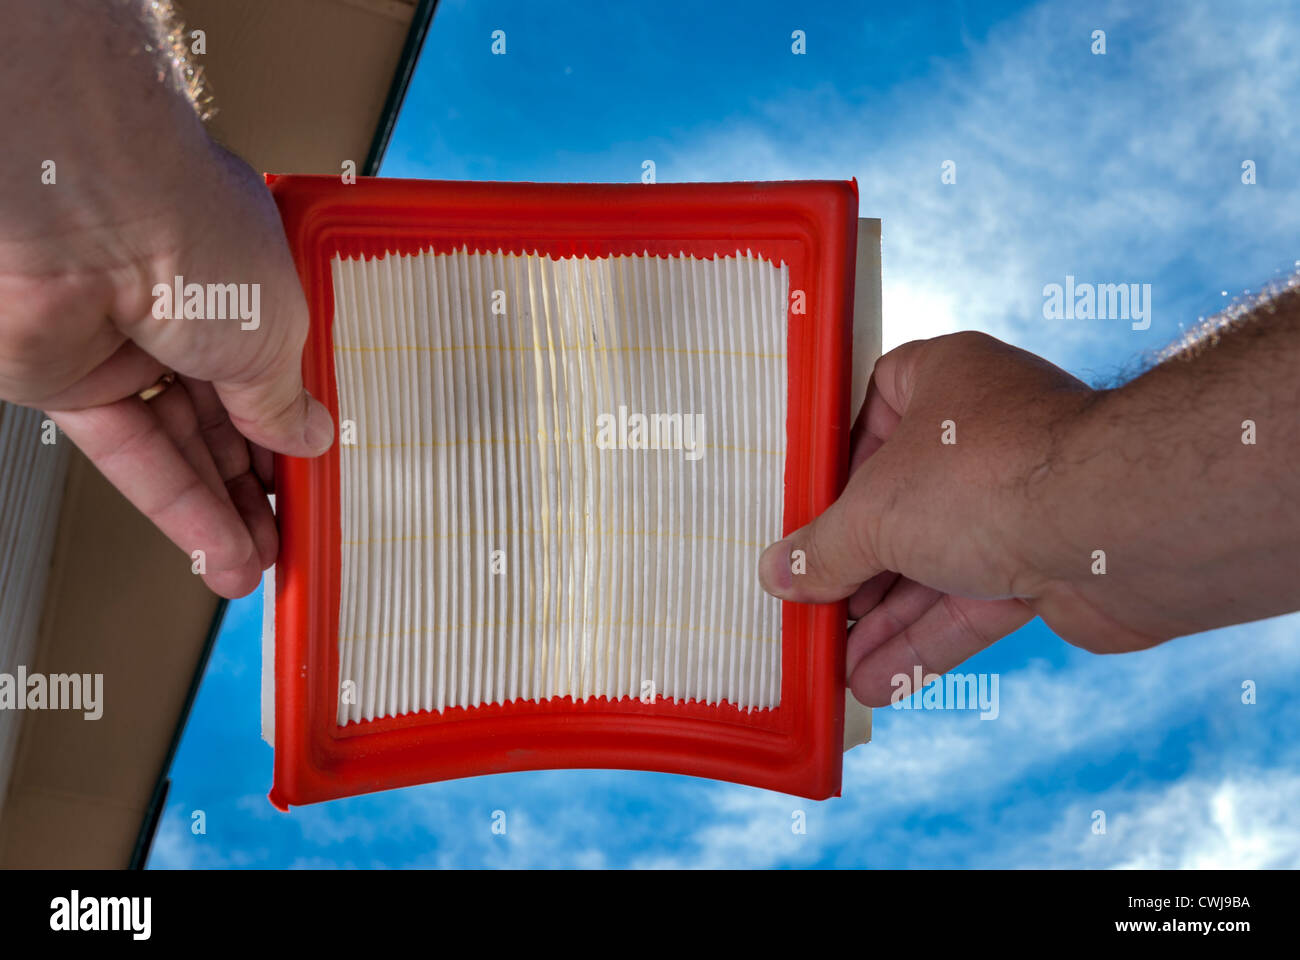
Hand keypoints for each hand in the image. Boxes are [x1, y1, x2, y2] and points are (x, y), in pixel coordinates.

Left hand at [0, 2, 332, 597]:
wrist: (85, 216)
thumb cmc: (191, 232)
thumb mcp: (278, 333)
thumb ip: (286, 399)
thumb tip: (309, 435)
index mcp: (247, 279)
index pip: (278, 374)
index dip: (298, 434)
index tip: (318, 483)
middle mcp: (187, 308)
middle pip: (229, 419)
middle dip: (259, 486)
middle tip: (290, 536)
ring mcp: (127, 346)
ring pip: (182, 447)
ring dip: (222, 513)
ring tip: (257, 566)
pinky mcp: (73, 382)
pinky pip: (134, 457)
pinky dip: (177, 509)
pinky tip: (217, 550)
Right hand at [757, 329, 1289, 707]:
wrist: (1121, 526)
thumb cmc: (991, 479)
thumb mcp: (874, 515)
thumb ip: (823, 549)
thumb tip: (778, 575)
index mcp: (944, 379)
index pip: (872, 408)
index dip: (834, 461)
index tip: (799, 510)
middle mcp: (983, 433)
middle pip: (899, 501)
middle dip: (853, 563)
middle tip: (806, 606)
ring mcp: (1019, 499)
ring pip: (935, 560)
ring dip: (884, 618)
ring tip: (831, 664)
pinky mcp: (1047, 561)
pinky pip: (971, 601)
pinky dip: (926, 640)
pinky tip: (877, 683)